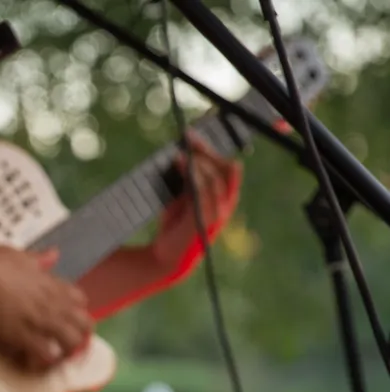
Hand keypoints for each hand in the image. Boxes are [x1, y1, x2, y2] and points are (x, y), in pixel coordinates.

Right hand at [0, 245, 93, 370]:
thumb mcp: (18, 256)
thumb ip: (39, 259)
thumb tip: (55, 254)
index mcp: (51, 283)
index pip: (80, 300)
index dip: (74, 311)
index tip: (64, 318)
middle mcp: (53, 303)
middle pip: (84, 325)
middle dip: (78, 335)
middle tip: (62, 343)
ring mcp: (42, 321)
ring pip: (72, 343)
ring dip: (64, 351)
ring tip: (49, 356)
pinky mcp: (27, 337)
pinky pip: (48, 356)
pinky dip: (43, 361)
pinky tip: (31, 360)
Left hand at [151, 132, 242, 273]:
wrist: (166, 256)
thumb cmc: (174, 225)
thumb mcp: (181, 196)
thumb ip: (188, 177)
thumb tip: (182, 151)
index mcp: (224, 196)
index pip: (229, 166)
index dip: (218, 147)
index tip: (202, 130)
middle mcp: (226, 203)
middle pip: (226, 167)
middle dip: (208, 149)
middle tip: (189, 137)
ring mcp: (218, 212)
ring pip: (216, 176)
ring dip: (199, 159)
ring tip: (183, 149)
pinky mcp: (205, 218)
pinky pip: (204, 190)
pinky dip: (193, 173)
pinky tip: (182, 162)